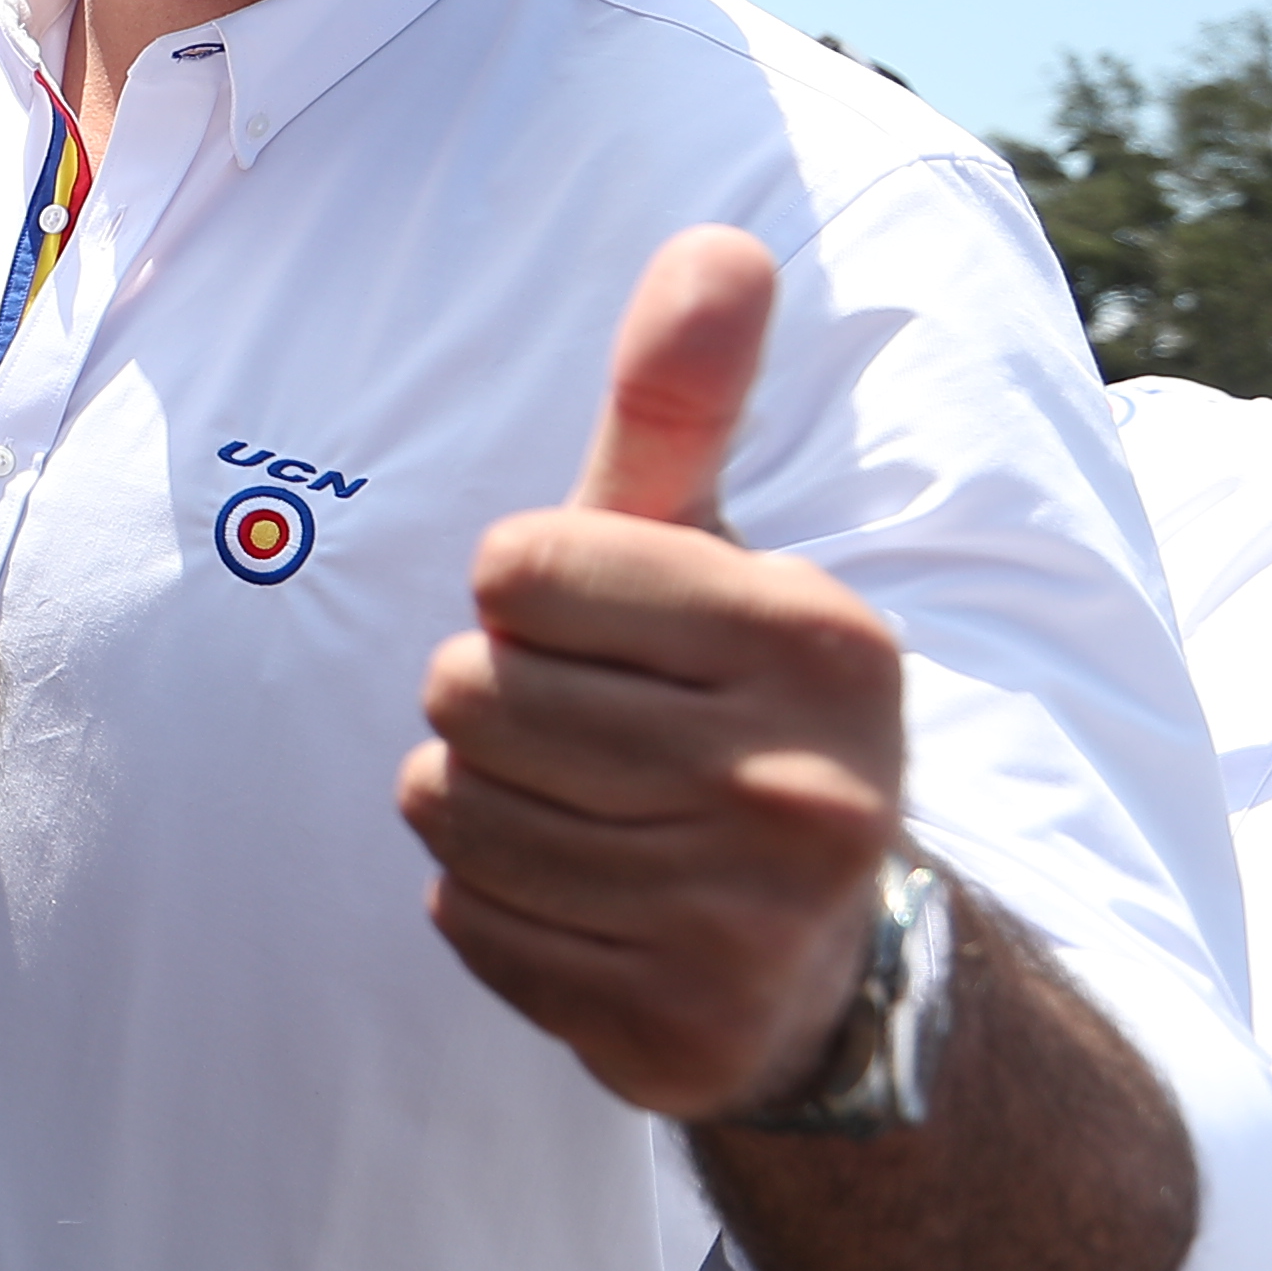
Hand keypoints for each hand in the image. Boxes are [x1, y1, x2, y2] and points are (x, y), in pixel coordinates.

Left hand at [398, 227, 905, 1118]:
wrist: (819, 949)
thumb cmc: (723, 701)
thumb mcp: (710, 548)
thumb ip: (683, 402)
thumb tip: (718, 243)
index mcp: (820, 637)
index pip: (518, 567)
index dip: (523, 592)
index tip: (599, 629)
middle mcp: (809, 784)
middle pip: (469, 693)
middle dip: (488, 704)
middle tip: (583, 733)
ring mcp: (751, 919)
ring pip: (451, 812)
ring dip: (477, 807)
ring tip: (581, 812)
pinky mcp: (683, 1027)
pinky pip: (469, 926)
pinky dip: (492, 912)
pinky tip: (584, 902)